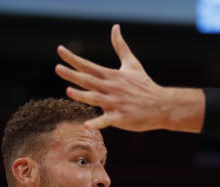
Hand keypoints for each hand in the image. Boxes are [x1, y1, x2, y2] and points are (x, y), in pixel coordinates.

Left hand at [56, 25, 201, 131]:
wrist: (161, 105)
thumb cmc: (144, 85)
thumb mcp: (132, 63)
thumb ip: (120, 46)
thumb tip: (115, 27)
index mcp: (111, 76)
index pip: (88, 66)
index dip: (74, 59)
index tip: (60, 51)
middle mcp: (111, 88)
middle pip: (88, 80)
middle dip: (73, 74)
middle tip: (58, 68)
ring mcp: (115, 103)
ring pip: (95, 98)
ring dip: (82, 95)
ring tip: (68, 91)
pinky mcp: (120, 117)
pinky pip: (106, 120)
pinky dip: (97, 123)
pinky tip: (86, 125)